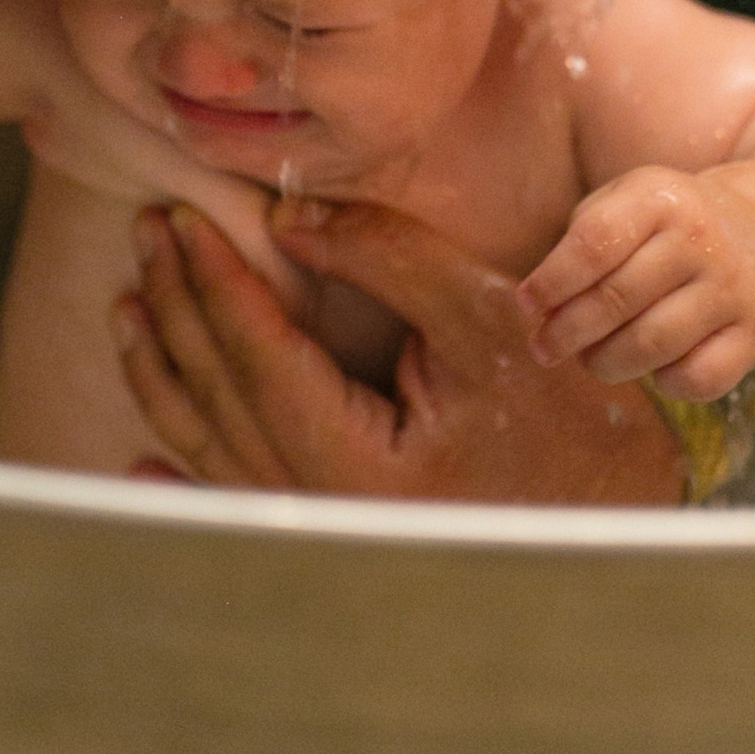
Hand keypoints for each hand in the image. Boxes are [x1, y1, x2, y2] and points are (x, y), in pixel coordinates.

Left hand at [114, 200, 686, 506]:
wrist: (625, 507)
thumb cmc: (572, 407)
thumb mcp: (486, 313)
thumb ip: (384, 257)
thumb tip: (285, 217)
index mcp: (359, 465)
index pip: (257, 356)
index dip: (212, 281)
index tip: (178, 217)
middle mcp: (329, 511)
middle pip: (221, 396)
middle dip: (177, 307)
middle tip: (147, 232)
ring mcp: (329, 532)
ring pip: (215, 446)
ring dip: (164, 372)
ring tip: (129, 302)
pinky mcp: (341, 536)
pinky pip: (240, 503)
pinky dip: (184, 481)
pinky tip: (137, 474)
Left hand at [518, 168, 754, 399]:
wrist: (748, 231)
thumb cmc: (656, 227)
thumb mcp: (616, 208)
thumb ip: (574, 250)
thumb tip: (540, 313)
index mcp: (659, 198)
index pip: (593, 244)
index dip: (551, 282)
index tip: (527, 306)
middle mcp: (703, 237)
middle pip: (616, 300)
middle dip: (566, 333)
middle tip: (544, 348)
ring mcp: (735, 286)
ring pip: (652, 345)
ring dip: (605, 362)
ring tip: (589, 358)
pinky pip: (697, 378)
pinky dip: (663, 382)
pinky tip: (652, 366)